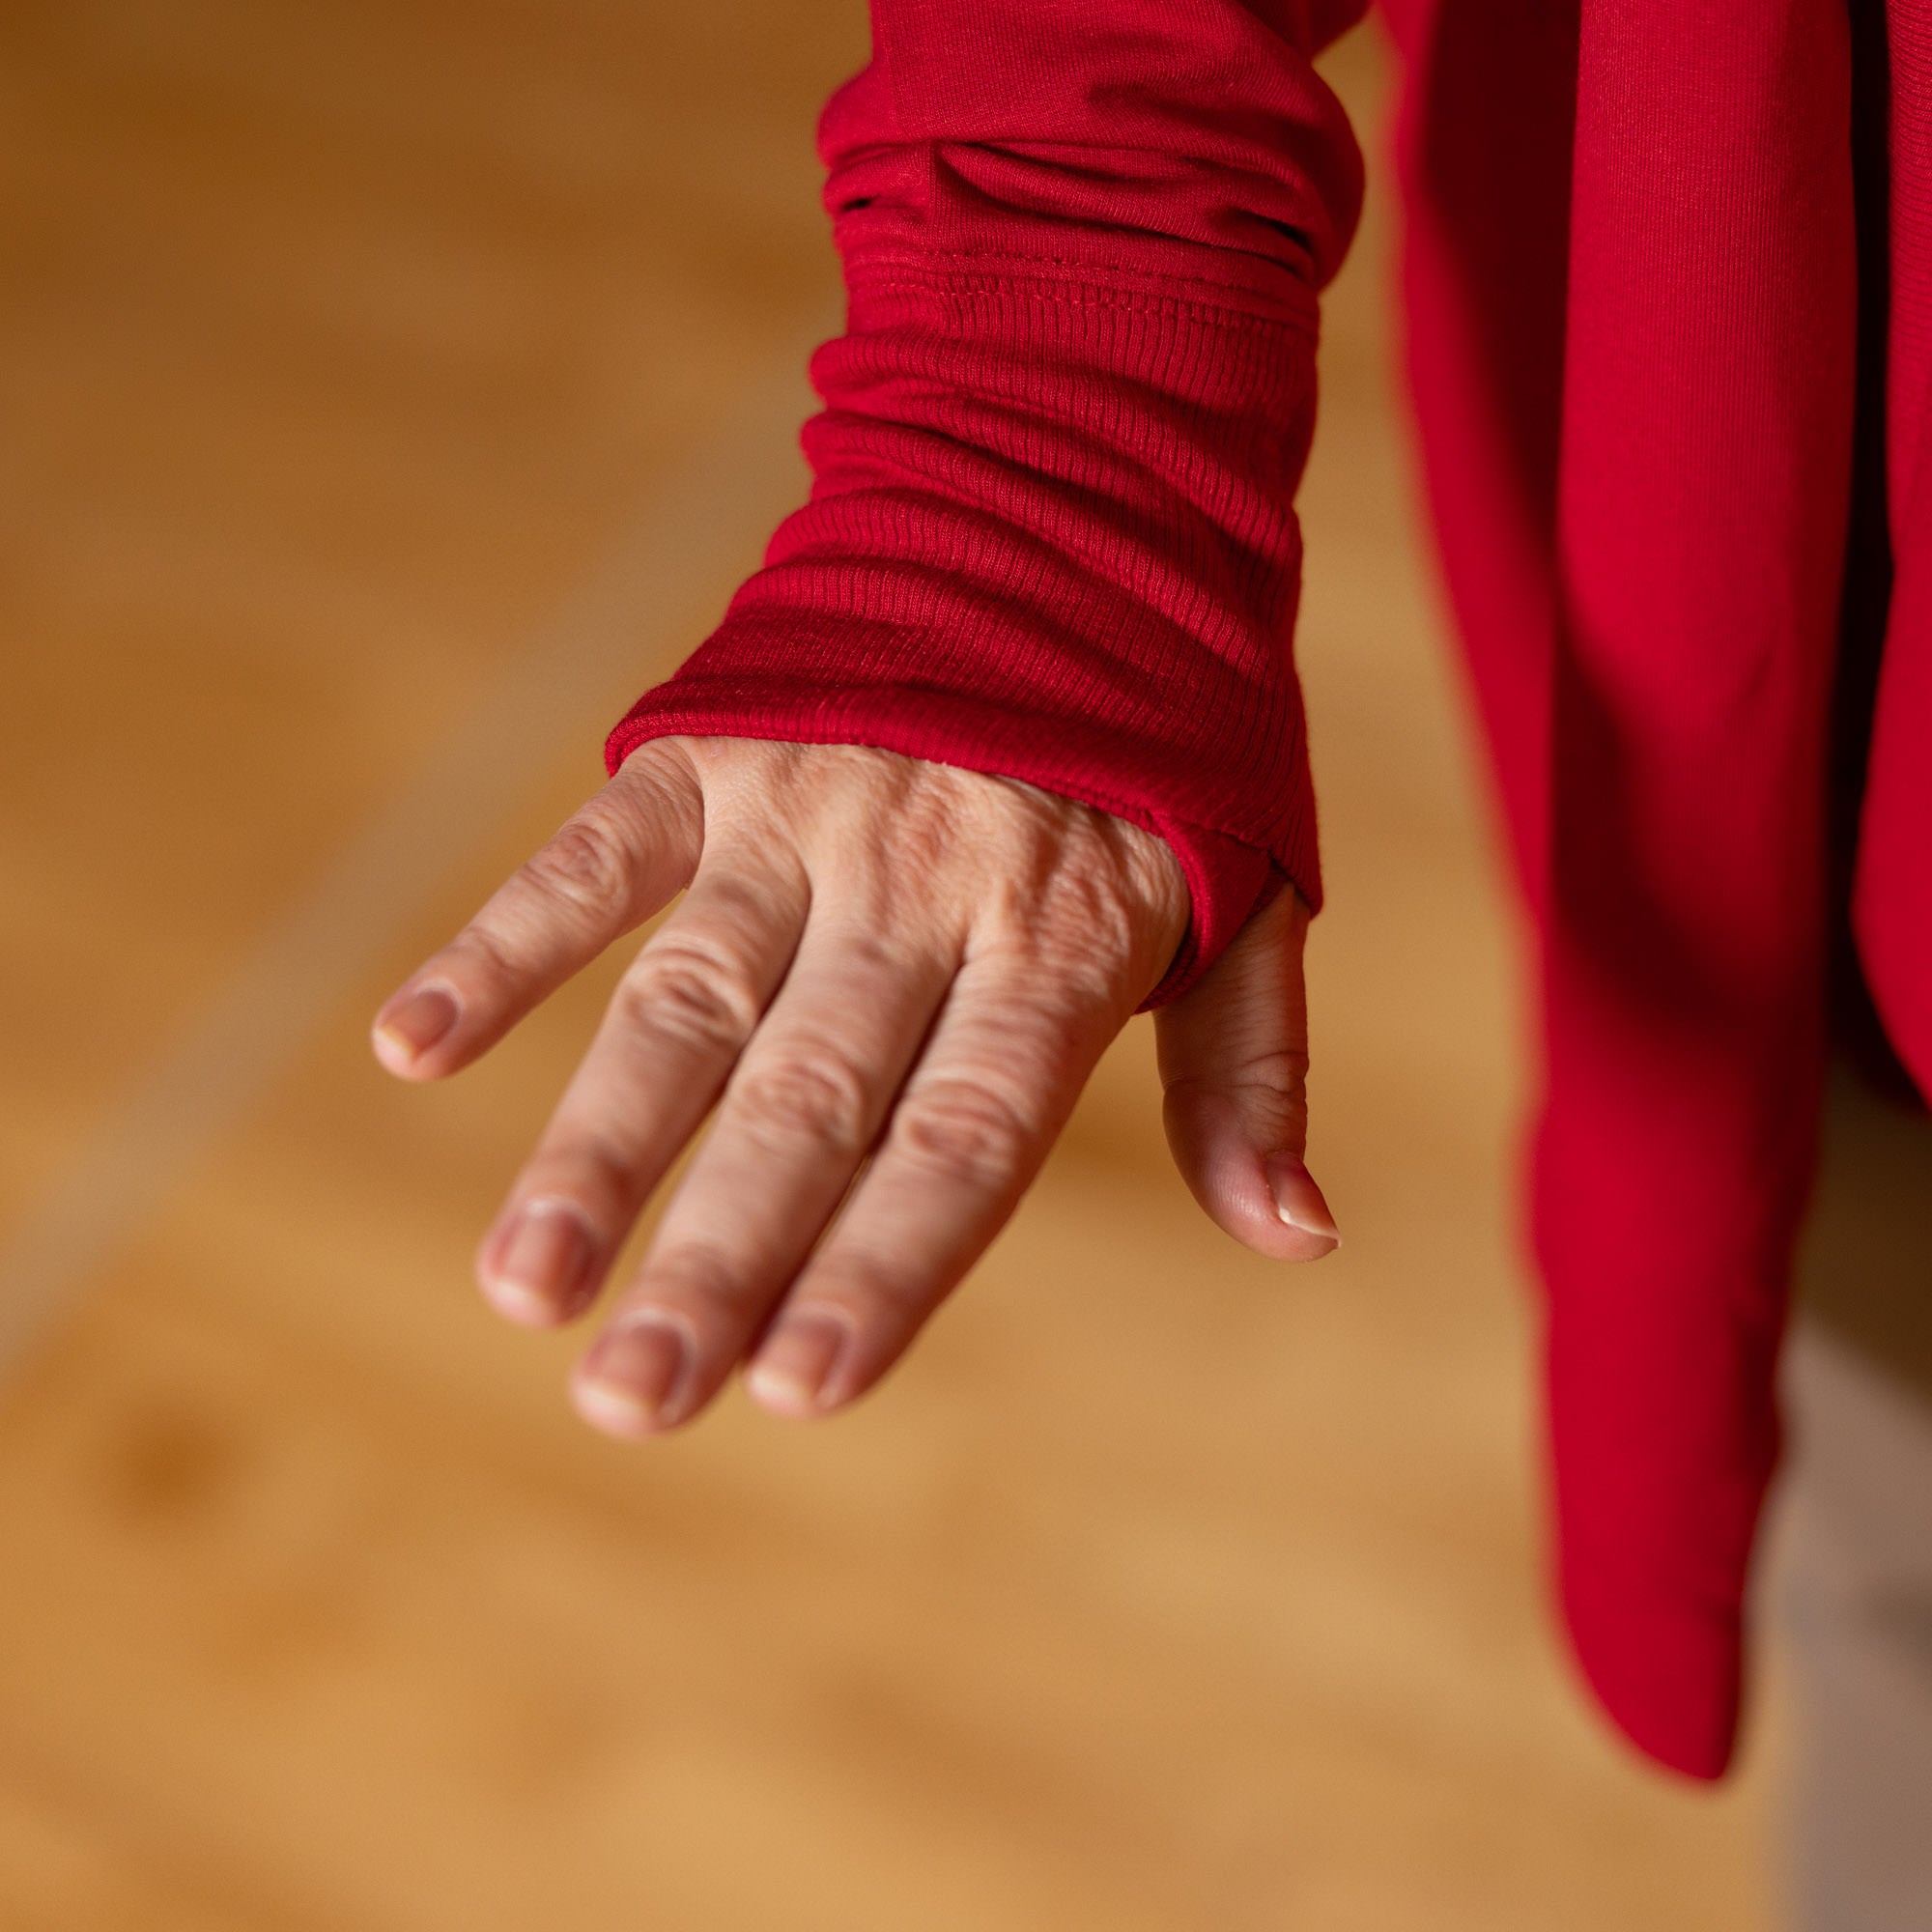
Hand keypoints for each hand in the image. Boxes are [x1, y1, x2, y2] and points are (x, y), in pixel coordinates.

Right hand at [371, 736, 1337, 1437]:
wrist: (1071, 512)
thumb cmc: (1168, 750)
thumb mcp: (1251, 904)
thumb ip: (1252, 1075)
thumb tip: (1298, 1240)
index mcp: (1065, 934)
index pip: (966, 1132)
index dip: (887, 1260)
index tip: (799, 1391)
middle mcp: (926, 880)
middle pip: (809, 1095)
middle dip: (719, 1255)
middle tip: (628, 1403)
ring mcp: (806, 808)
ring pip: (687, 996)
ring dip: (595, 1143)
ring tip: (519, 1287)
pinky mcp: (714, 750)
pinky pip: (599, 851)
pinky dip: (507, 939)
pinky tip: (413, 1044)